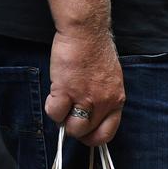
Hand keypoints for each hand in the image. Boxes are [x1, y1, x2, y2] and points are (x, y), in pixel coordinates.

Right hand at [45, 28, 125, 145]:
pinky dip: (51, 107)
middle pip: (86, 133)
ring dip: (63, 119)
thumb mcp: (110, 80)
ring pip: (71, 127)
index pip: (107, 133)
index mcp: (116, 101)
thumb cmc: (96, 51)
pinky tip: (53, 94)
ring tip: (60, 103)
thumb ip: (104, 98)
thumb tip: (91, 113)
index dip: (93, 137)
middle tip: (68, 114)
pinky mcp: (66, 90)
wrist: (86, 32)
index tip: (84, 132)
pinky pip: (55, 113)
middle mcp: (103, 103)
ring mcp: (85, 98)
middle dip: (75, 128)